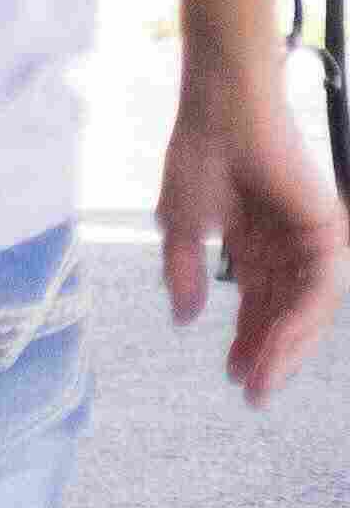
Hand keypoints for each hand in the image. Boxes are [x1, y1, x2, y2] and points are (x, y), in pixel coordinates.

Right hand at [167, 63, 343, 407]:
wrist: (222, 114)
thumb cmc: (199, 156)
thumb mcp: (179, 227)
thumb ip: (183, 273)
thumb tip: (182, 317)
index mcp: (256, 246)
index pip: (260, 305)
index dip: (248, 343)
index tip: (236, 378)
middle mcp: (288, 247)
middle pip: (287, 314)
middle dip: (270, 355)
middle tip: (254, 392)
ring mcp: (311, 239)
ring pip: (309, 309)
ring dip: (288, 346)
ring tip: (264, 378)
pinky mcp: (327, 229)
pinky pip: (321, 288)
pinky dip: (301, 318)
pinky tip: (277, 343)